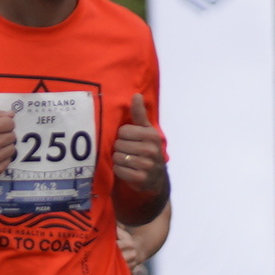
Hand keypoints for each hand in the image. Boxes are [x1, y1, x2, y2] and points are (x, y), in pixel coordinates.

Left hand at [110, 105, 169, 222]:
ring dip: (118, 160)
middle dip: (120, 148)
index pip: (123, 131)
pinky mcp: (141, 178)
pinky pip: (119, 170)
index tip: (130, 140)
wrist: (156, 177)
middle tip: (128, 152)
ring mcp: (147, 165)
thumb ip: (139, 114)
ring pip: (118, 157)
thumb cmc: (148, 149)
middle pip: (119, 144)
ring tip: (127, 161)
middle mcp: (151, 149)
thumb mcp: (146, 130)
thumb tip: (136, 95)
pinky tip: (126, 170)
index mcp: (151, 135)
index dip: (123, 136)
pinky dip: (119, 170)